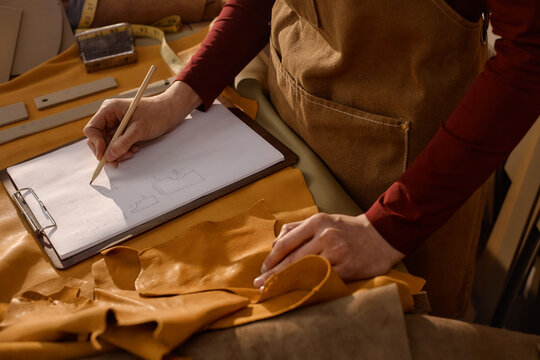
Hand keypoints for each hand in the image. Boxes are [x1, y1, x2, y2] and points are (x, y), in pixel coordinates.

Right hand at [83, 81, 201, 166]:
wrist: (170, 113)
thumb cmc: (156, 114)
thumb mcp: (139, 129)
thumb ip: (123, 143)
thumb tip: (109, 156)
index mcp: (109, 110)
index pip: (92, 129)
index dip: (96, 144)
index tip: (105, 155)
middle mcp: (110, 117)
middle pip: (97, 139)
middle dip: (107, 151)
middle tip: (117, 160)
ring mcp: (116, 125)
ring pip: (107, 145)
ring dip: (117, 152)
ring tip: (131, 152)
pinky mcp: (123, 132)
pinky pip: (117, 145)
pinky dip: (123, 150)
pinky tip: (134, 149)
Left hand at [253, 213, 404, 289]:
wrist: (382, 235)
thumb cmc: (348, 229)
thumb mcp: (324, 220)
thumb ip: (298, 228)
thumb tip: (275, 243)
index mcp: (317, 222)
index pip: (287, 242)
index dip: (271, 259)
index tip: (262, 270)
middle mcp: (326, 235)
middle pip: (293, 259)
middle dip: (274, 274)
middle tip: (260, 285)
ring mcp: (338, 252)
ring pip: (306, 271)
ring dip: (288, 283)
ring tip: (275, 291)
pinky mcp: (348, 268)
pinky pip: (324, 279)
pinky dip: (309, 287)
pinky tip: (299, 293)